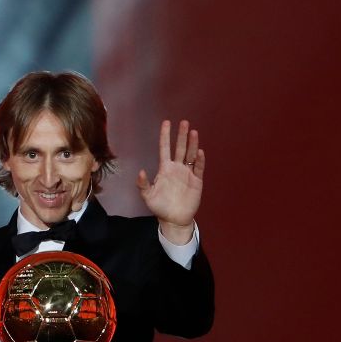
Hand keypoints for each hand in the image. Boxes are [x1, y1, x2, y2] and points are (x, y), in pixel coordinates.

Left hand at [136, 119, 204, 244]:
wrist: (174, 219)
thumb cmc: (159, 207)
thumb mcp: (148, 196)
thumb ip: (143, 184)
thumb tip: (140, 171)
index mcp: (165, 168)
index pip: (165, 148)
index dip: (165, 135)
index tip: (166, 122)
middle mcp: (177, 168)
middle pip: (180, 148)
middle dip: (181, 135)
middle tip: (183, 122)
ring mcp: (187, 173)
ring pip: (191, 155)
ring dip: (192, 144)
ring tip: (193, 132)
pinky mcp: (197, 181)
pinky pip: (199, 168)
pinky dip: (200, 160)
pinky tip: (200, 152)